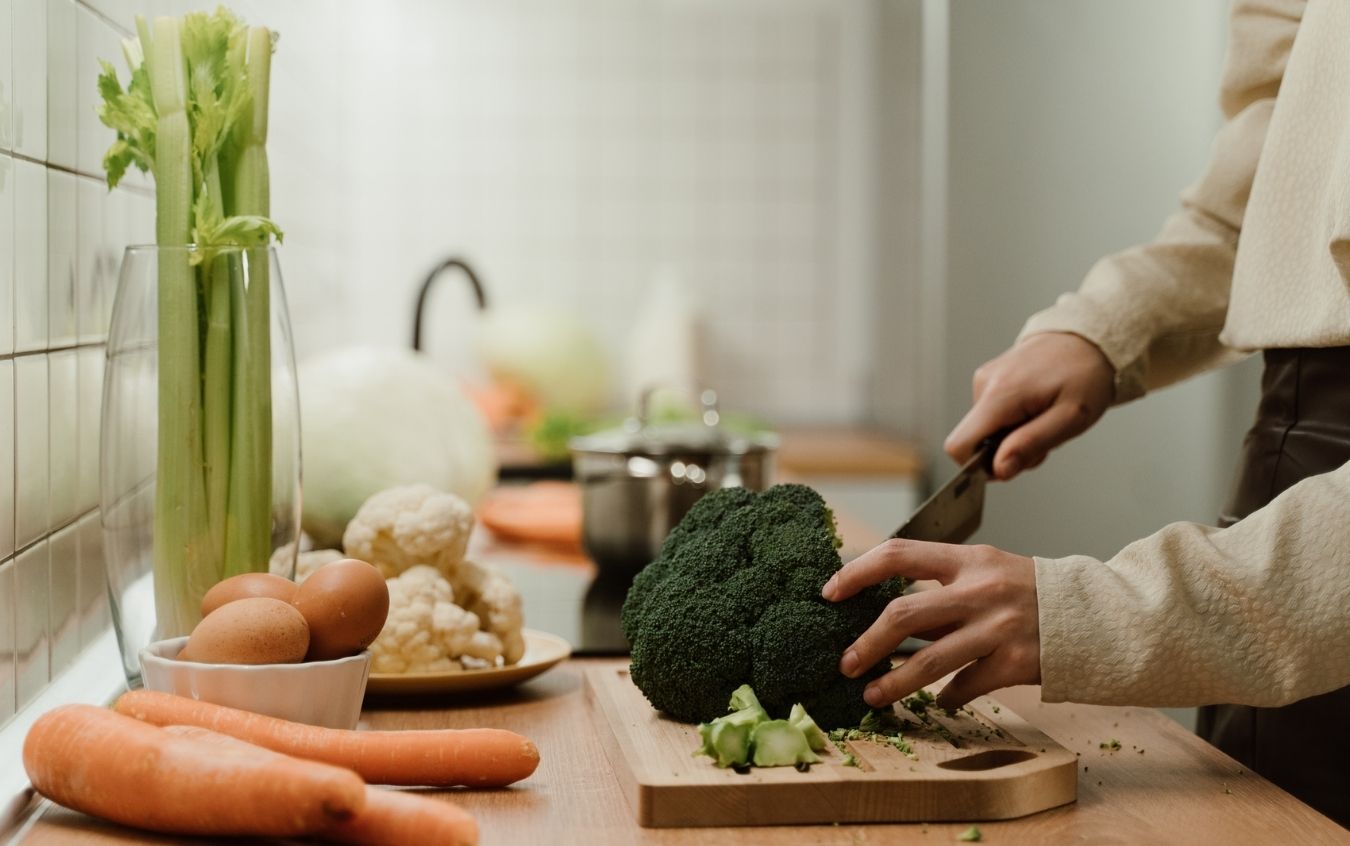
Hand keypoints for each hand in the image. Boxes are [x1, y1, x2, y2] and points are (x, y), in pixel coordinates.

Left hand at [822, 539, 1039, 709]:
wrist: (1096, 615)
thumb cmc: (1029, 592)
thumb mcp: (987, 572)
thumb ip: (941, 588)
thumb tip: (882, 611)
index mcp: (968, 559)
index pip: (898, 554)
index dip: (857, 571)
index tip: (830, 592)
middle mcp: (980, 590)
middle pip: (904, 615)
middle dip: (866, 643)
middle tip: (844, 663)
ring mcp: (999, 628)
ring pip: (929, 661)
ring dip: (893, 683)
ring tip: (871, 695)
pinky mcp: (1015, 663)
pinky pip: (966, 687)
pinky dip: (947, 698)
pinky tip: (938, 703)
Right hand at [945, 332, 1113, 479]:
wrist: (1090, 339)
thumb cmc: (1086, 376)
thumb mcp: (1070, 419)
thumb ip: (1031, 444)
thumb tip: (998, 469)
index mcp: (1000, 394)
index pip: (959, 445)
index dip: (979, 466)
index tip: (1012, 464)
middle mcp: (984, 384)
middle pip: (975, 442)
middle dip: (1007, 451)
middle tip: (1044, 437)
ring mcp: (985, 379)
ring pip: (985, 431)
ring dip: (1014, 436)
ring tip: (1045, 419)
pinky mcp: (990, 379)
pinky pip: (992, 416)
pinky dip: (1014, 422)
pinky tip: (1037, 408)